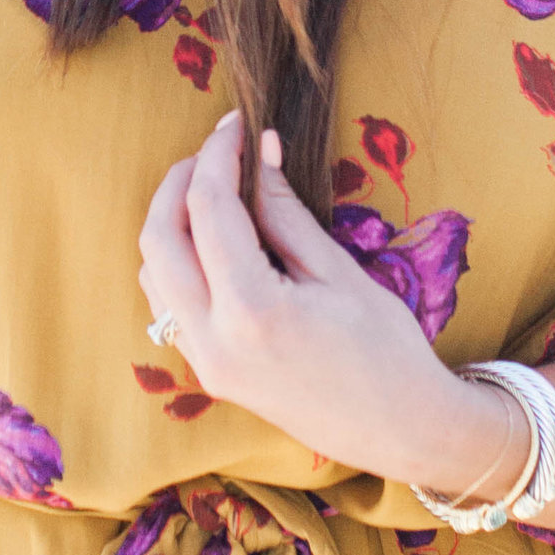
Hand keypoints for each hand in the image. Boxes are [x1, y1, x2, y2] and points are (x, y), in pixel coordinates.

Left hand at [136, 109, 523, 501]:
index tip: (235, 124)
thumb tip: (259, 150)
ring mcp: (204, 363)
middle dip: (179, 182)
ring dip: (172, 223)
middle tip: (217, 151)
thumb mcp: (338, 270)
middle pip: (158, 238)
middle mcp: (213, 340)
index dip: (217, 154)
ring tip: (217, 191)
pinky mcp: (209, 374)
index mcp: (251, 309)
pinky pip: (169, 305)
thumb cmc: (386, 348)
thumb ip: (285, 210)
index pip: (208, 207)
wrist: (401, 430)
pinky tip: (216, 242)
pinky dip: (178, 262)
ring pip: (153, 273)